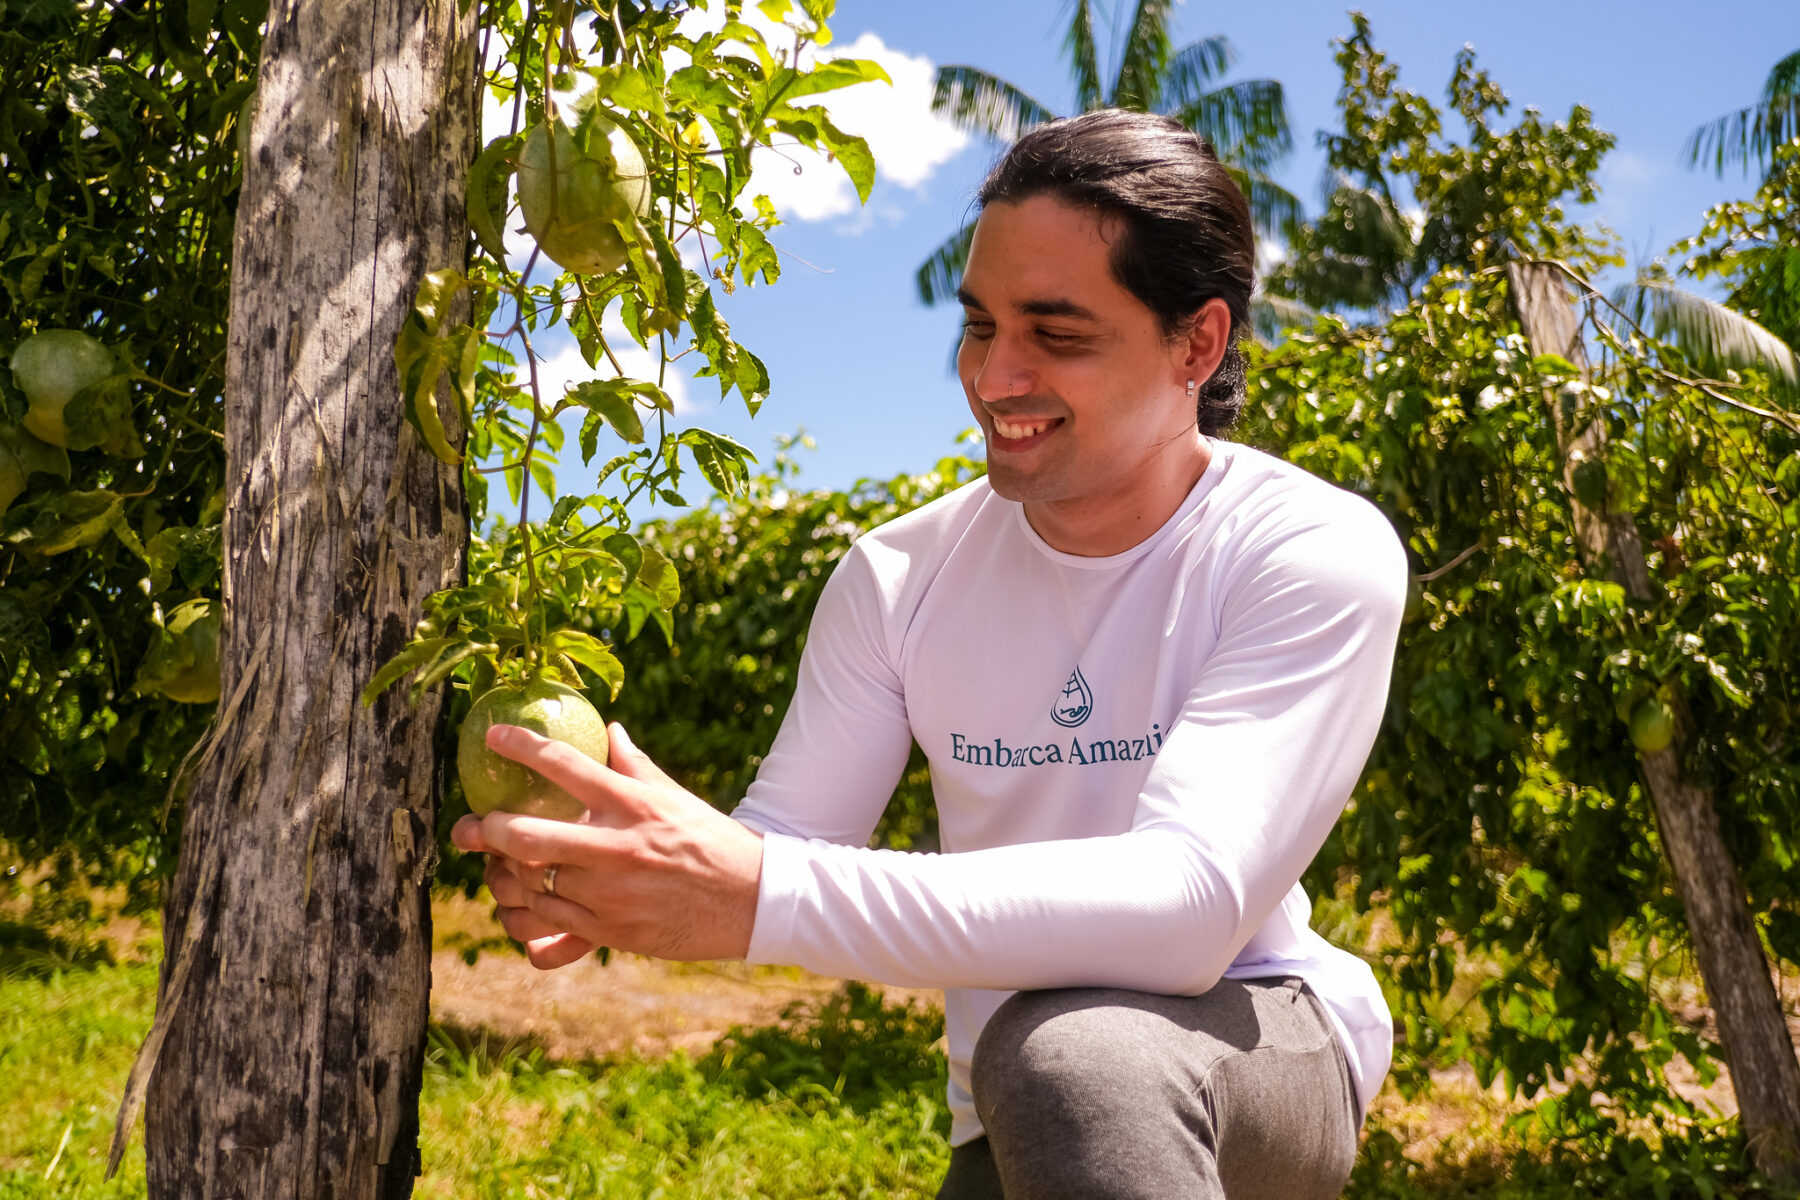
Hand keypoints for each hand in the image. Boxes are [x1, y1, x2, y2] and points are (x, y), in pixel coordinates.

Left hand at [451, 721, 763, 969]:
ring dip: (502, 879)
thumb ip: (635, 766)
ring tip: (496, 869)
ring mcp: (609, 896)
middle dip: (484, 829)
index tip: (493, 737)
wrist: (753, 902)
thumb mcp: (675, 797)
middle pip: (525, 835)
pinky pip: (545, 929)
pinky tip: (522, 909)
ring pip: (527, 887)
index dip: (520, 747)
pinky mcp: (609, 933)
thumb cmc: (711, 841)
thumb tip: (610, 729)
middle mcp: (615, 848)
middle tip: (471, 824)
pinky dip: (525, 919)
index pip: (564, 765)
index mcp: (632, 804)